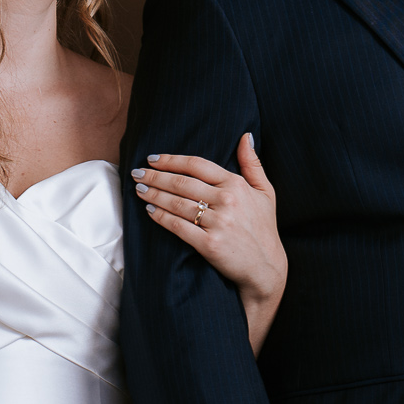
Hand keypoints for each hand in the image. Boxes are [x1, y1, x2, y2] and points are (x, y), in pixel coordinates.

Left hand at [134, 134, 284, 353]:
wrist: (266, 267)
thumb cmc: (264, 228)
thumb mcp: (265, 192)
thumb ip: (252, 163)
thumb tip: (245, 136)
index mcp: (236, 184)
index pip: (197, 165)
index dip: (172, 160)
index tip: (153, 159)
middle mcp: (226, 200)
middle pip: (182, 183)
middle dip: (155, 176)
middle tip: (137, 173)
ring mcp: (218, 223)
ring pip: (176, 203)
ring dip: (153, 194)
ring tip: (139, 189)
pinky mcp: (209, 244)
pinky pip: (177, 226)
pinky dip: (160, 217)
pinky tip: (149, 210)